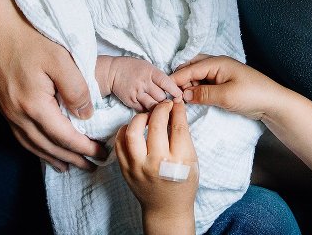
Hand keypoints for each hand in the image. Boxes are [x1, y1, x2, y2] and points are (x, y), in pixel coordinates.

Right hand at [0, 0, 105, 171]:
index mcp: (34, 105)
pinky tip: (42, 146)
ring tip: (68, 166)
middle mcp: (17, 113)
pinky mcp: (1, 102)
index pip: (64, 137)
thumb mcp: (62, 59)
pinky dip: (34, 146)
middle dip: (71, 159)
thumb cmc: (31, 35)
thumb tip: (86, 114)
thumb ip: (77, 89)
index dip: (84, 149)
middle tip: (92, 166)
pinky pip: (20, 134)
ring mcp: (6, 110)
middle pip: (47, 146)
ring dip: (52, 157)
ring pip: (31, 144)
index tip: (102, 155)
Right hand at [99, 56, 182, 110]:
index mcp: (150, 72)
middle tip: (171, 105)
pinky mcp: (131, 102)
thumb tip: (172, 88)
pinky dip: (149, 111)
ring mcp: (137, 93)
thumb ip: (158, 77)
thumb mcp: (147, 66)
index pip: (166, 83)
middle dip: (167, 101)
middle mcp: (144, 83)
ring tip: (162, 110)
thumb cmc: (132, 68)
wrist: (112, 72)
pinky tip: (151, 110)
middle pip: (161, 97)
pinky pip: (144, 110)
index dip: (175, 91)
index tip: (180, 97)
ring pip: (153, 106)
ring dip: (159, 108)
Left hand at [116, 100, 197, 233]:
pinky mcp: (126, 170)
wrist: (166, 208)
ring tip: (147, 115)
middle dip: (161, 108)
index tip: (176, 104)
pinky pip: (120, 144)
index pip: (178, 127)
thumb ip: (183, 137)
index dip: (177, 110)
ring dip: (140, 117)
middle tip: (163, 105)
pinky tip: (133, 127)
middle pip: (156, 125)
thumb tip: (174, 111)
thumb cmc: (182, 184)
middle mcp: (157, 163)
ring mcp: (138, 167)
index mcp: (179, 161)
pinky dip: (125, 130)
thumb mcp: (191, 160)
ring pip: (133, 132)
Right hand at [172, 56, 285, 120]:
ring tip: (180, 98)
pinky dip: (196, 88)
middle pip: (192, 67)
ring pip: (197, 75)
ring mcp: (220, 73)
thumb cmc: (252, 95)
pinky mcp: (223, 83)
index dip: (176, 79)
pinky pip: (204, 82)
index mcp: (217, 62)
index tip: (164, 90)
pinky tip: (192, 98)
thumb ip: (203, 94)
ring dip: (188, 84)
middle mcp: (217, 64)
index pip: (190, 68)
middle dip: (180, 79)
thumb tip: (183, 95)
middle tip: (172, 94)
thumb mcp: (225, 96)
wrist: (273, 102)